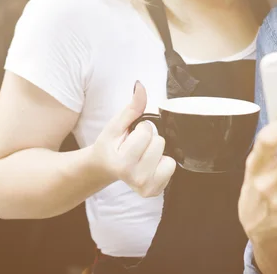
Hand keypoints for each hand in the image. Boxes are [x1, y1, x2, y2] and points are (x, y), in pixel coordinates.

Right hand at [93, 81, 176, 196]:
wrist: (104, 167)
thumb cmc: (110, 145)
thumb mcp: (117, 125)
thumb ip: (132, 106)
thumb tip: (140, 86)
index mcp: (122, 163)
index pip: (147, 132)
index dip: (140, 129)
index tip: (130, 136)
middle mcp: (135, 178)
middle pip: (159, 143)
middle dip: (149, 140)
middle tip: (136, 147)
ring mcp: (146, 187)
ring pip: (167, 155)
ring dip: (156, 152)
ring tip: (141, 156)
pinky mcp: (155, 191)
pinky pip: (172, 167)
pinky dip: (163, 163)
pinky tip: (148, 165)